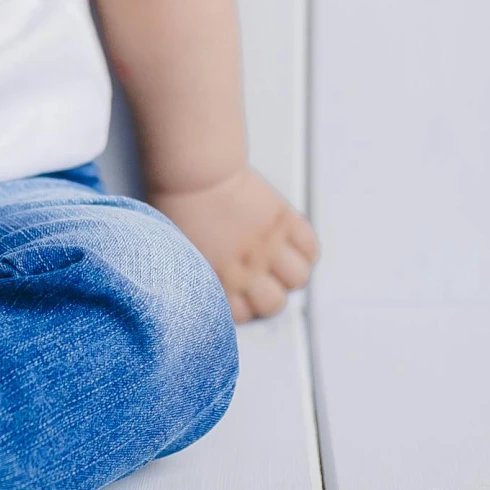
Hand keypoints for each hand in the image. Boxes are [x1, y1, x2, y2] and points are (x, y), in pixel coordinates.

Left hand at [149, 166, 318, 322]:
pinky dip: (305, 249)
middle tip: (264, 279)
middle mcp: (246, 270)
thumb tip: (213, 286)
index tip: (244, 295)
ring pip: (298, 278)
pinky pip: (309, 247)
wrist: (194, 173)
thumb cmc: (179, 206)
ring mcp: (267, 246)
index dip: (246, 306)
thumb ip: (201, 275)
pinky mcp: (283, 221)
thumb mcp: (181, 254)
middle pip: (274, 304)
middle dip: (270, 294)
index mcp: (217, 282)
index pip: (244, 315)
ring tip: (280, 260)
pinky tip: (292, 242)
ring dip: (291, 272)